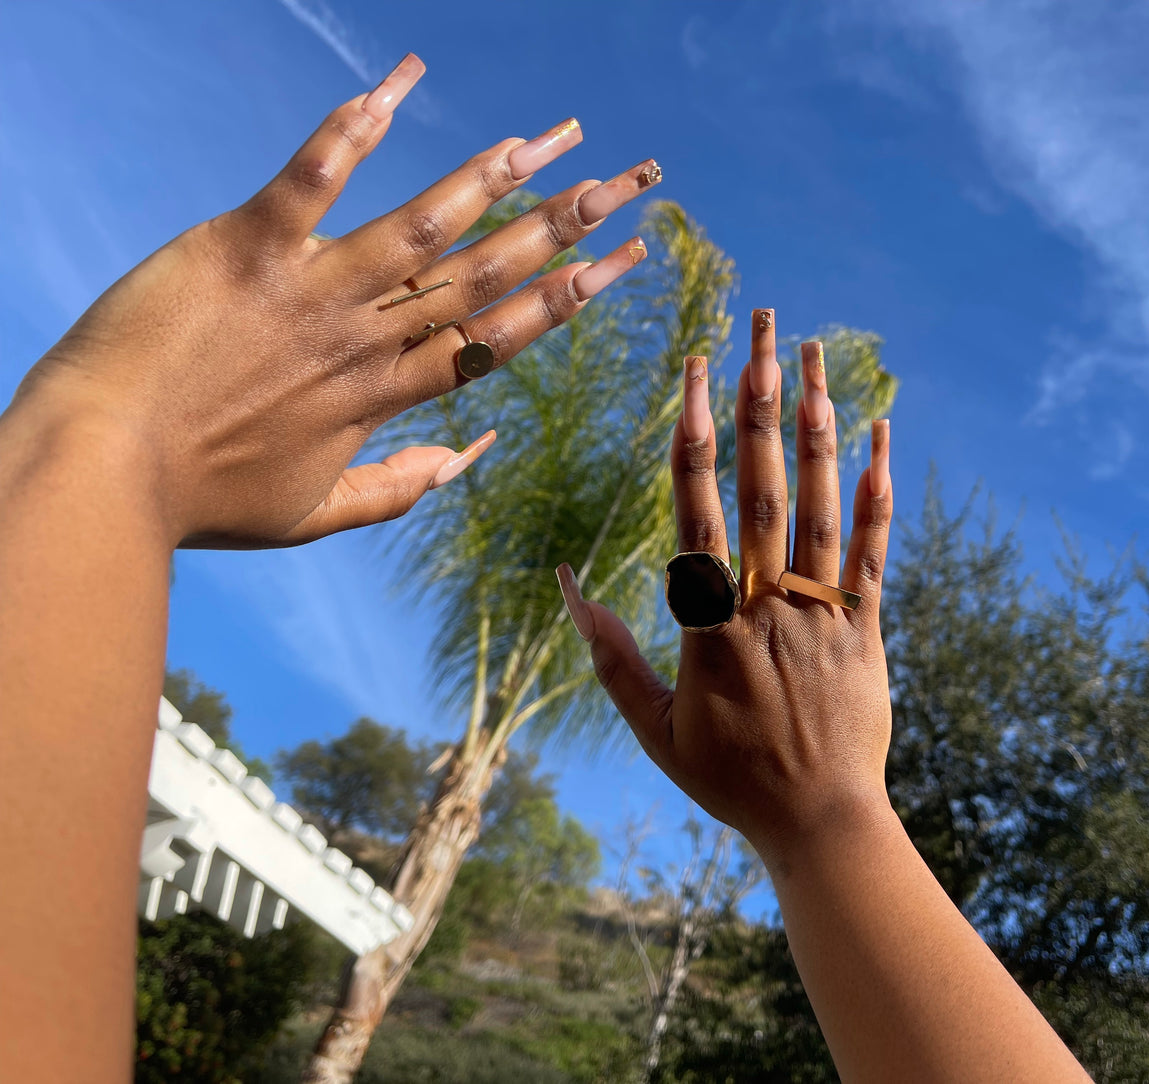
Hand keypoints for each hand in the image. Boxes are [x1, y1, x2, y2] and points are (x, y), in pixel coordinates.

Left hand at [13, 54, 659, 547]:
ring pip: (425, 228)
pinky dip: (353, 129)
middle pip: (487, 276)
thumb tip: (467, 461)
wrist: (98, 471)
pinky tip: (400, 85)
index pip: (501, 339)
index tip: (624, 262)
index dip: (570, 297)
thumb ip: (396, 492)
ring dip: (494, 177)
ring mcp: (312, 290)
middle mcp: (367, 338)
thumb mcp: (309, 516)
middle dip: (568, 225)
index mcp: (386, 396)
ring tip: (554, 138)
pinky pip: (311, 178)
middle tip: (632, 181)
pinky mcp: (247, 246)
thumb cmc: (198, 500)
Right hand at [557, 309, 893, 866]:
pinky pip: (876, 545)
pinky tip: (881, 429)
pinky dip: (878, 486)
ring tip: (814, 351)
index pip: (699, 508)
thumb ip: (609, 655)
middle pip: (762, 483)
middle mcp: (770, 603)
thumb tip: (565, 586)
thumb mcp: (653, 728)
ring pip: (820, 499)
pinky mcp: (869, 625)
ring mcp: (825, 610)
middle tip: (761, 324)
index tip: (695, 370)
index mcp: (711, 624)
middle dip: (759, 398)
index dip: (697, 433)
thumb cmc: (729, 779)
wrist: (821, 823)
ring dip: (817, 420)